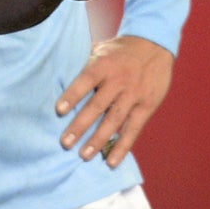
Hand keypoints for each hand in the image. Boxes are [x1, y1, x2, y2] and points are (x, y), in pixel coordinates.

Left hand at [57, 34, 172, 165]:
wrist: (154, 45)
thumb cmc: (119, 51)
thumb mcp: (101, 49)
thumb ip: (84, 64)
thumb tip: (55, 78)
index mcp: (105, 65)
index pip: (86, 80)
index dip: (73, 95)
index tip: (59, 111)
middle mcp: (119, 80)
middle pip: (98, 105)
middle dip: (81, 125)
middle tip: (66, 143)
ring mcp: (134, 95)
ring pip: (114, 120)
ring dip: (98, 140)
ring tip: (84, 156)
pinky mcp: (147, 106)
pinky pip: (133, 130)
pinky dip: (122, 147)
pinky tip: (111, 162)